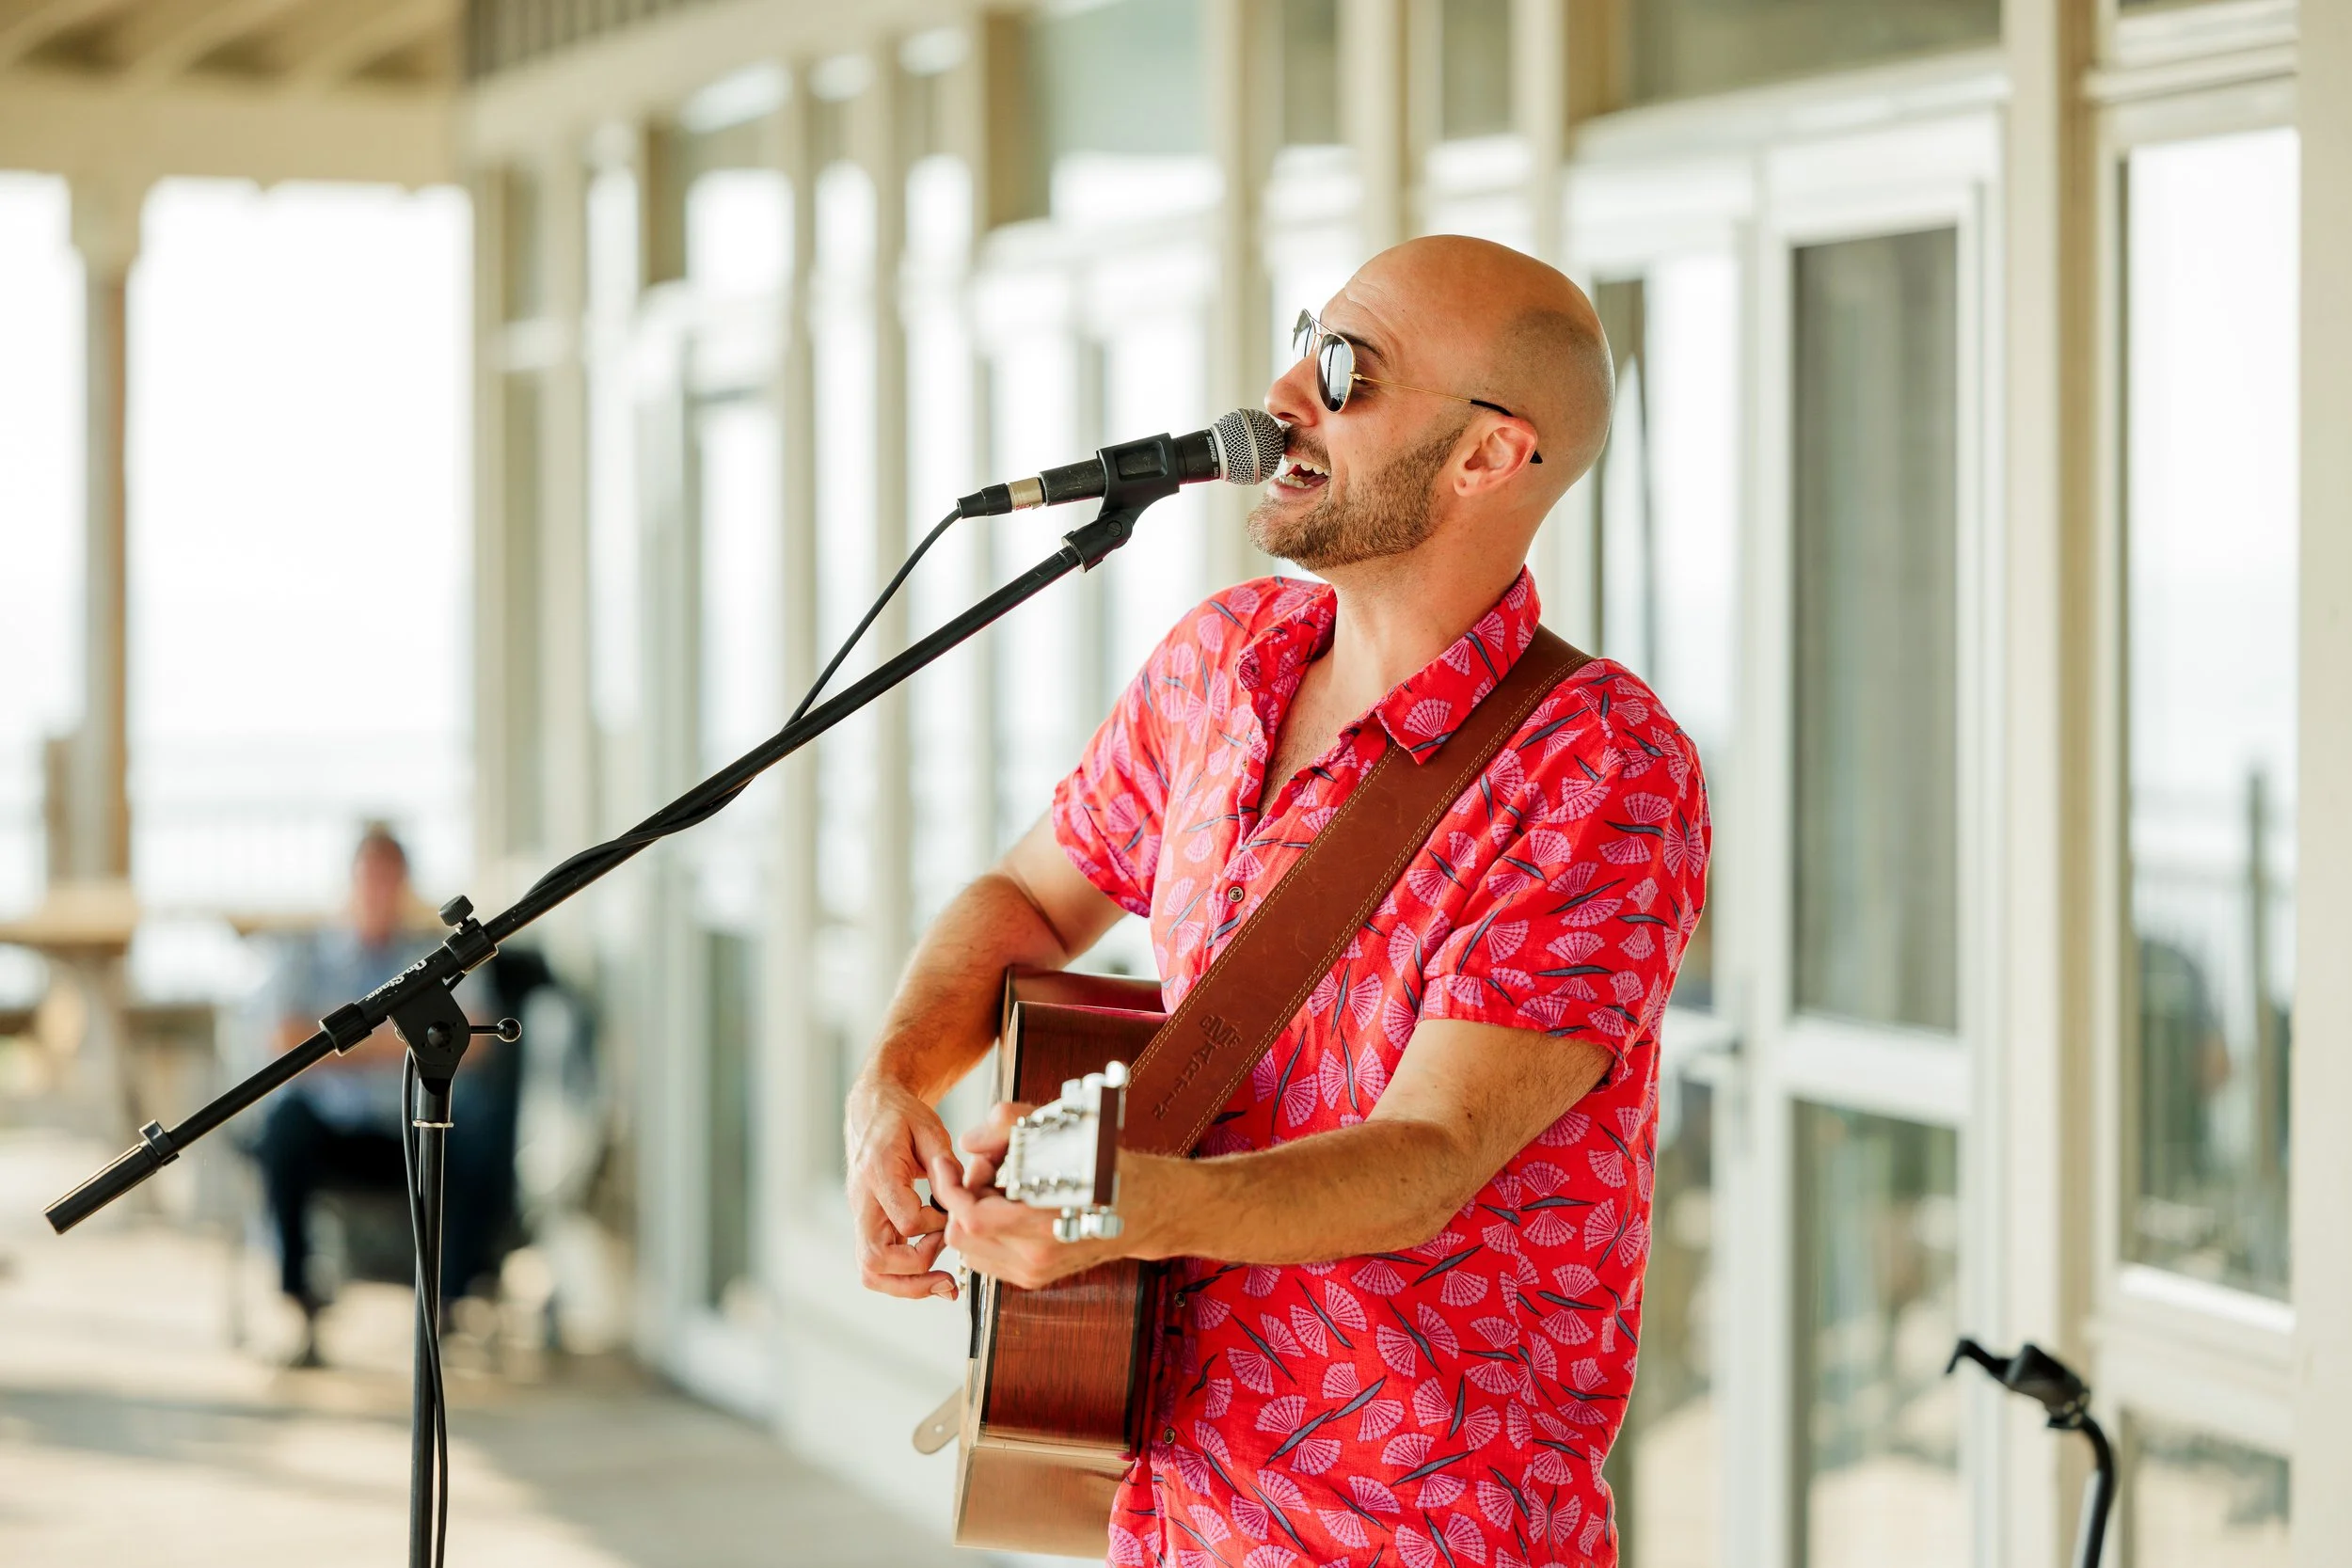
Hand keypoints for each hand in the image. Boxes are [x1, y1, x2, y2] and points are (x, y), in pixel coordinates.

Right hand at [845, 1074, 958, 1299]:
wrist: (872, 1109)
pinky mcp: (867, 1223)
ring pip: (869, 1271)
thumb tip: (960, 1204)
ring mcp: (861, 1215)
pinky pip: (875, 1263)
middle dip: (915, 1276)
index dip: (936, 1228)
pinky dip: (901, 1276)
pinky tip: (929, 1270)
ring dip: (906, 1285)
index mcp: (878, 1172)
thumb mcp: (930, 1129)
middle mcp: (863, 1200)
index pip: (906, 1221)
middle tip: (948, 1273)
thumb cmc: (902, 1116)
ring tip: (940, 1283)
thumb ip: (945, 1166)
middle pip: (874, 1261)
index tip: (953, 1217)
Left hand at [931, 1102, 1122, 1289]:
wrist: (1142, 1210)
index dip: (951, 1190)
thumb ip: (1011, 1126)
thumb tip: (970, 1141)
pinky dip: (985, 1230)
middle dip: (964, 1197)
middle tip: (989, 1170)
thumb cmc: (1107, 1171)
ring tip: (1001, 1188)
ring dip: (972, 1215)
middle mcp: (1036, 1258)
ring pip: (968, 1249)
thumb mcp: (1064, 1132)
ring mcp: (1033, 1273)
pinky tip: (1008, 1207)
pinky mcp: (1032, 1278)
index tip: (948, 1166)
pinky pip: (985, 1257)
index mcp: (1045, 1226)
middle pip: (962, 1236)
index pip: (971, 1219)